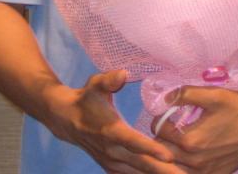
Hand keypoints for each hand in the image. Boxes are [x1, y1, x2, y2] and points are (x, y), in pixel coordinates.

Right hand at [44, 69, 181, 173]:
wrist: (67, 120)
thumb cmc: (87, 98)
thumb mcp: (95, 84)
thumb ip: (109, 80)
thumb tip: (122, 74)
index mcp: (111, 131)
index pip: (133, 142)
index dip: (151, 149)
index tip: (169, 156)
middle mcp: (112, 151)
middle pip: (142, 164)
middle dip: (165, 171)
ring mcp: (112, 162)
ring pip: (140, 173)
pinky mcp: (113, 168)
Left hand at [153, 86, 237, 173]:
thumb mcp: (213, 95)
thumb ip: (185, 94)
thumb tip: (164, 98)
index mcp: (190, 141)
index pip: (158, 131)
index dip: (161, 118)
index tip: (168, 113)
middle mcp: (193, 162)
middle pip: (161, 152)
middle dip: (162, 137)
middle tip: (171, 126)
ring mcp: (203, 173)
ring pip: (172, 167)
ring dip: (170, 153)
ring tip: (177, 140)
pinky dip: (184, 165)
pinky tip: (191, 155)